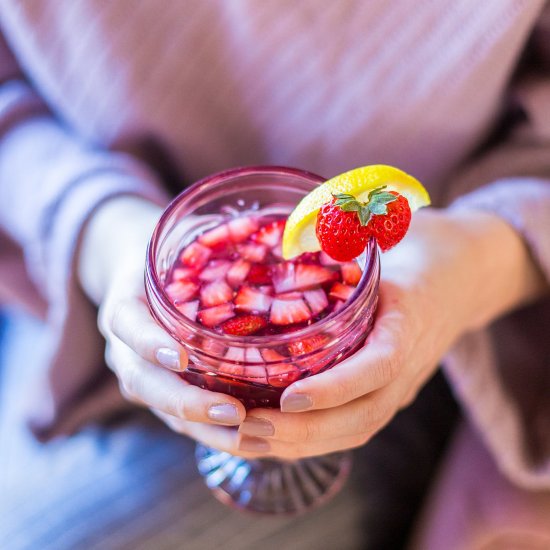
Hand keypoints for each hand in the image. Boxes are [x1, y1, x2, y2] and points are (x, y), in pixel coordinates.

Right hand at [79, 196, 247, 445]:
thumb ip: (201, 240)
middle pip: (145, 384)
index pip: (127, 325)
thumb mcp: (172, 241)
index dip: (149, 343)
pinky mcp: (166, 391)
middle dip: (187, 403)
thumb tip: (269, 228)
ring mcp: (144, 376)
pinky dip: (218, 432)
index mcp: (124, 307)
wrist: (138, 278)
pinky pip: (186, 419)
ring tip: (254, 438)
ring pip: (166, 412)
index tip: (179, 356)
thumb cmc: (166, 257)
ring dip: (209, 430)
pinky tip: (257, 440)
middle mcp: (128, 350)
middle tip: (231, 412)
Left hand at [234, 208, 543, 458]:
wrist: (463, 272)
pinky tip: (274, 434)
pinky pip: (354, 423)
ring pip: (356, 429)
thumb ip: (347, 243)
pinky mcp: (387, 390)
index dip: (335, 388)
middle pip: (363, 417)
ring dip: (302, 444)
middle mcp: (409, 365)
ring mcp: (401, 384)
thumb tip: (288, 236)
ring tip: (251, 439)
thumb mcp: (388, 240)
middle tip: (249, 428)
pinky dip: (312, 437)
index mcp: (411, 324)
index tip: (289, 398)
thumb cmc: (419, 250)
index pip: (380, 368)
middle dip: (303, 431)